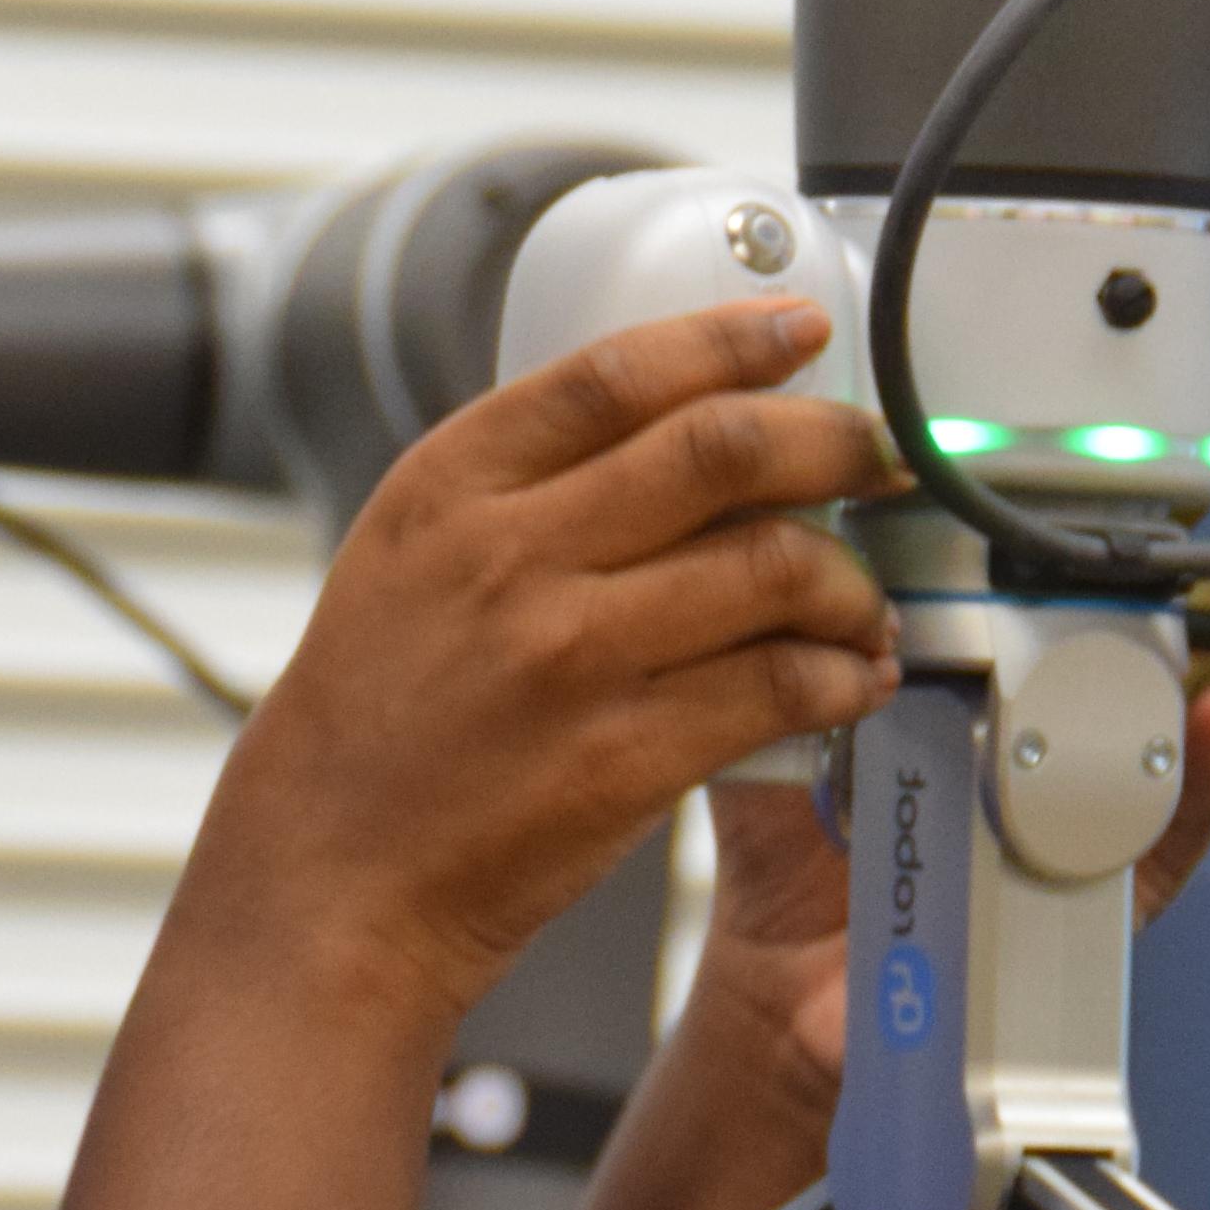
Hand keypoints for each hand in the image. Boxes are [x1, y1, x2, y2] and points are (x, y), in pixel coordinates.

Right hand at [205, 302, 896, 1031]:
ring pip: (772, 567)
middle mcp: (513, 556)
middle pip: (721, 451)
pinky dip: (841, 679)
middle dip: (833, 442)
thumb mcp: (407, 560)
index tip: (799, 330)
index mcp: (453, 487)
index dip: (732, 340)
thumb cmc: (370, 728)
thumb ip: (521, 491)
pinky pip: (777, 688)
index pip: (619, 374)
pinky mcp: (624, 757)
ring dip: (851, 582)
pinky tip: (852, 681)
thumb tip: (675, 438)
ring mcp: (572, 656)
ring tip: (865, 603)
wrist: (328, 880)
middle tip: (881, 457)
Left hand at [689, 366, 1209, 1097]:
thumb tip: (847, 460)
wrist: (792, 973)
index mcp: (1036, 646)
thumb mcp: (815, 668)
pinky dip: (1195, 775)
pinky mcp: (1106, 892)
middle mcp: (1094, 718)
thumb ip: (838, 578)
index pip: (1140, 548)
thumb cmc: (808, 824)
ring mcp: (1113, 803)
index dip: (1202, 475)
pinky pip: (1169, 830)